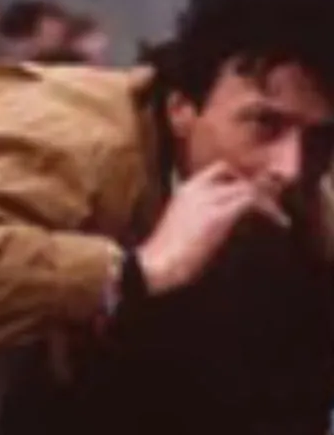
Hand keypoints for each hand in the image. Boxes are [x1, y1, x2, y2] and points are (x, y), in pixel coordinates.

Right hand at [136, 162, 288, 294]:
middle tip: (272, 204)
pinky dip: (269, 210)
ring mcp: (206, 201)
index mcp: (185, 190)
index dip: (241, 177)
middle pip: (237, 175)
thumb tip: (225, 217)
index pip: (219, 169)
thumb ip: (202, 214)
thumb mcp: (184, 225)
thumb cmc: (166, 253)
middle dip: (258, 187)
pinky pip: (251, 201)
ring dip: (268, 201)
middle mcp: (195, 189)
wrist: (155, 265)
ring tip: (279, 217)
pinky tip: (280, 222)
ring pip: (248, 187)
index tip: (256, 191)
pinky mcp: (218, 216)